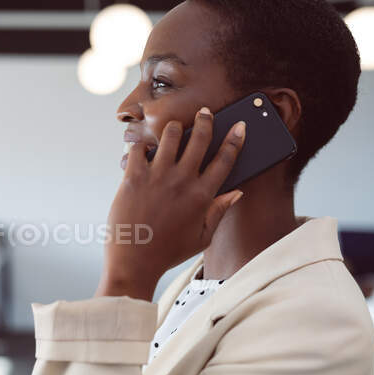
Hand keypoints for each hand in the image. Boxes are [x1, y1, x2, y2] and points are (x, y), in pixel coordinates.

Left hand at [95, 107, 245, 300]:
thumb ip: (219, 212)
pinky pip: (138, 148)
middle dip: (205, 121)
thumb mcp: (202, 237)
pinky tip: (143, 150)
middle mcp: (182, 181)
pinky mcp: (133, 177)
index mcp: (202, 196)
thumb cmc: (168, 251)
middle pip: (199, 139)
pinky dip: (141, 145)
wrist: (133, 261)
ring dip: (174, 129)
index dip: (235, 139)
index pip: (225, 160)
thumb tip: (236, 192)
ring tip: (174, 130)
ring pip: (170, 135)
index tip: (239, 125)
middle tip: (205, 113)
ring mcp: (157, 177)